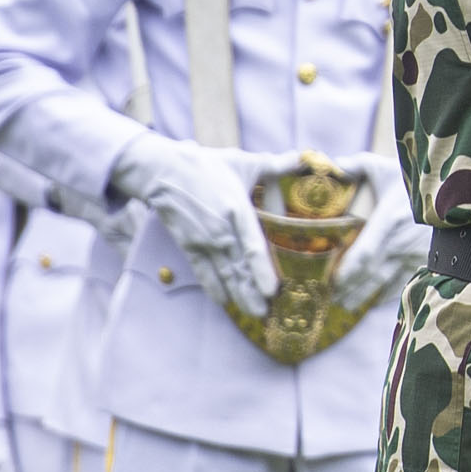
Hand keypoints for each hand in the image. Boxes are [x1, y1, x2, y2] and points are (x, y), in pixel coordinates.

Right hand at [109, 134, 278, 317]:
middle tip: (268, 314)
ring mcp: (203, 240)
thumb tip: (307, 157)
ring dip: (238, 295)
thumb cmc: (208, 166)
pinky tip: (223, 303)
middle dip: (252, 292)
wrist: (163, 171)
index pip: (252, 246)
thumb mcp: (244, 162)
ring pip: (223, 273)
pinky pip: (202, 271)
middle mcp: (220, 230)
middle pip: (239, 267)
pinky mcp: (188, 245)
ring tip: (253, 314)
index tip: (272, 290)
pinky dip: (212, 287)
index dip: (261, 270)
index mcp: (237, 210)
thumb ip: (278, 165)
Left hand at [325, 151, 429, 307]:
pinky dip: (388, 296)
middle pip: (372, 272)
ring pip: (386, 282)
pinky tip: (374, 303)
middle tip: (331, 299)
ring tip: (346, 305)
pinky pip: (404, 283)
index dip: (349, 269)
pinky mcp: (426, 261)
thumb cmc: (416, 179)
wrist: (456, 192)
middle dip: (351, 288)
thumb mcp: (385, 167)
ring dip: (365, 296)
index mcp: (390, 220)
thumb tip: (329, 166)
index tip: (332, 281)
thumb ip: (355, 165)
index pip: (366, 252)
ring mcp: (416, 254)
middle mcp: (403, 241)